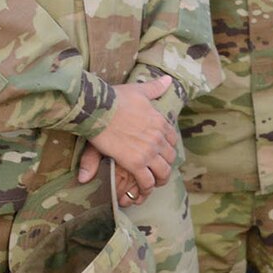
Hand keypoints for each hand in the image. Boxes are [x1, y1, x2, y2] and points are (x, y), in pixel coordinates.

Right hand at [79, 77, 178, 200]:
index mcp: (160, 122)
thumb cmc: (115, 99)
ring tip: (153, 185)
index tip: (162, 154)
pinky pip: (147, 180)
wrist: (99, 109)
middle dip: (166, 166)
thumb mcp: (139, 91)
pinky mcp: (136, 162)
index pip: (173, 140)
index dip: (168, 149)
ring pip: (163, 171)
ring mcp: (148, 151)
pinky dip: (146, 188)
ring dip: (160, 180)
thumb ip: (154, 88)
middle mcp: (158, 138)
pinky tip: (142, 192)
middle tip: (159, 173)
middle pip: (171, 157)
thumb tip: (168, 80)